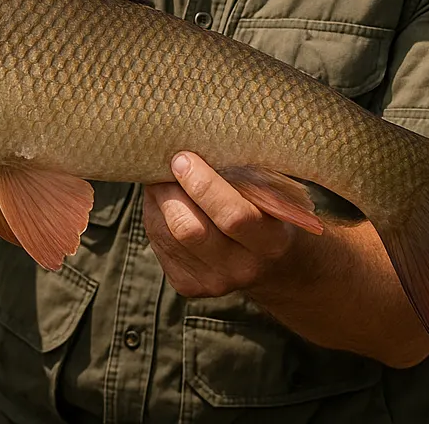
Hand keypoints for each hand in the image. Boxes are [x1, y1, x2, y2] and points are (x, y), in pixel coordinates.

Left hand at [144, 151, 296, 297]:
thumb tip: (192, 144)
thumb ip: (240, 174)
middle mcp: (241, 268)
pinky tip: (167, 202)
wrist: (272, 265)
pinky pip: (157, 242)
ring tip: (165, 178)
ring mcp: (212, 282)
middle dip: (170, 191)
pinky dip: (155, 215)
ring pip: (166, 234)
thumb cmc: (268, 212)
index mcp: (269, 242)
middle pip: (189, 230)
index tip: (184, 158)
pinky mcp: (187, 285)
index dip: (203, 185)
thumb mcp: (270, 193)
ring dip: (158, 199)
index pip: (233, 216)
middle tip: (168, 164)